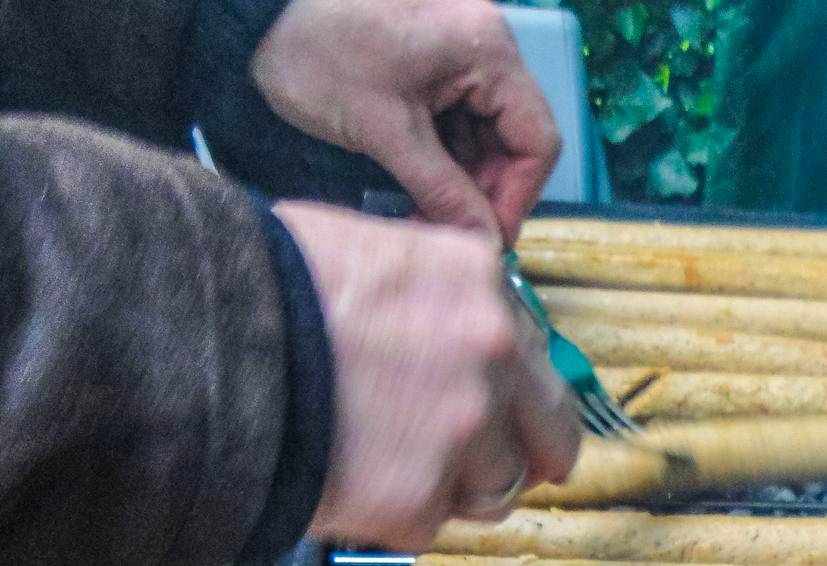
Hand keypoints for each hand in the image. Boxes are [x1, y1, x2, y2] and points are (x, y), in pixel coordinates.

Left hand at [254, 0, 559, 245]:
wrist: (253, 12)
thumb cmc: (318, 52)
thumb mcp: (387, 132)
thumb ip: (443, 191)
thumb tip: (485, 244)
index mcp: (486, 48)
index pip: (535, 139)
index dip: (516, 198)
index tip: (486, 241)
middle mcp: (483, 45)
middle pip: (512, 140)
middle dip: (483, 194)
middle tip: (445, 236)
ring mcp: (456, 53)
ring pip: (483, 138)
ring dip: (460, 185)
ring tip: (423, 218)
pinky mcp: (429, 65)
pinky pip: (454, 125)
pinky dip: (441, 163)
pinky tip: (416, 191)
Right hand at [276, 202, 579, 548]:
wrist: (205, 342)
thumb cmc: (267, 287)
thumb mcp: (373, 252)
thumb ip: (437, 301)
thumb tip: (454, 338)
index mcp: (481, 284)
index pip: (537, 359)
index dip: (519, 395)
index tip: (513, 415)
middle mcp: (490, 358)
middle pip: (548, 437)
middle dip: (522, 456)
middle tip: (496, 472)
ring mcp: (460, 436)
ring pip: (495, 491)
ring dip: (456, 491)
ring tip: (395, 474)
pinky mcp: (419, 501)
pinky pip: (430, 524)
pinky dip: (398, 516)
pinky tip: (354, 485)